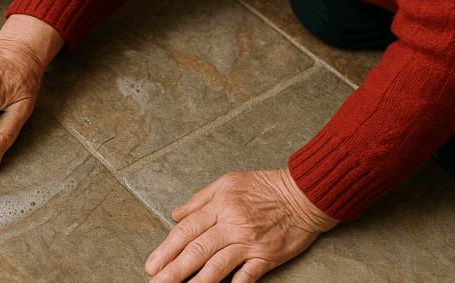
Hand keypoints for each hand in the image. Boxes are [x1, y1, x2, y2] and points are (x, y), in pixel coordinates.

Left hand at [145, 168, 339, 282]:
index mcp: (219, 205)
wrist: (303, 194)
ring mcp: (249, 242)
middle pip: (196, 250)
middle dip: (173, 270)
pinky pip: (247, 275)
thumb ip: (200, 200)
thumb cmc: (265, 186)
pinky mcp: (267, 256)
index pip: (187, 230)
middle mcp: (232, 224)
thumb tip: (176, 214)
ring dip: (196, 282)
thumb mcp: (228, 182)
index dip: (167, 249)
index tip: (151, 264)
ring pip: (217, 265)